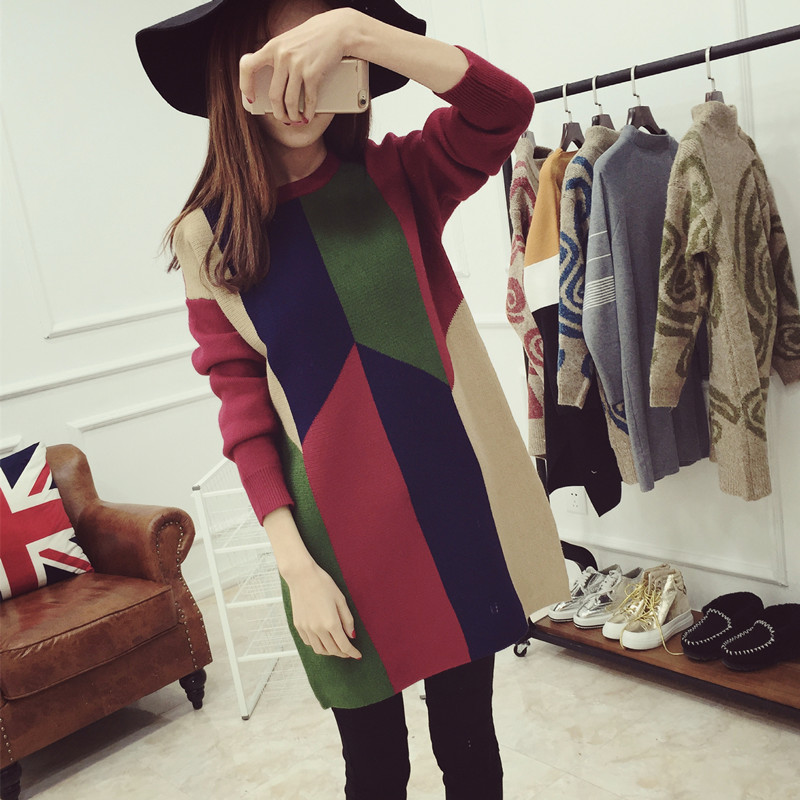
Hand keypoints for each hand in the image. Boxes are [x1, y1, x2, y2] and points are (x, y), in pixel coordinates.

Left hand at [239, 7, 354, 123]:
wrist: (337, 29)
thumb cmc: (313, 37)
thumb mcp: (289, 41)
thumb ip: (279, 57)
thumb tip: (273, 81)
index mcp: (272, 46)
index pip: (248, 66)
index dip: (246, 85)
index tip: (251, 98)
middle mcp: (282, 56)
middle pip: (273, 95)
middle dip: (278, 112)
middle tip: (283, 118)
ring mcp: (297, 65)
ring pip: (289, 101)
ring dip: (293, 116)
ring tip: (296, 120)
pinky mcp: (313, 73)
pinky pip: (308, 100)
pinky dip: (308, 112)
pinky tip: (308, 116)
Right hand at [284, 560, 362, 659]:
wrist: (301, 576)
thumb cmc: (323, 584)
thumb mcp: (341, 599)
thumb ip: (347, 619)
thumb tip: (351, 635)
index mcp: (331, 622)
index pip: (344, 645)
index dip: (352, 652)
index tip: (358, 655)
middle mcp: (317, 629)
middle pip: (332, 650)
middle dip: (342, 653)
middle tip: (349, 651)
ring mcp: (306, 628)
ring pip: (319, 650)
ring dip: (330, 651)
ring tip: (336, 646)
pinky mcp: (298, 626)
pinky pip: (309, 642)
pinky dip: (318, 645)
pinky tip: (323, 639)